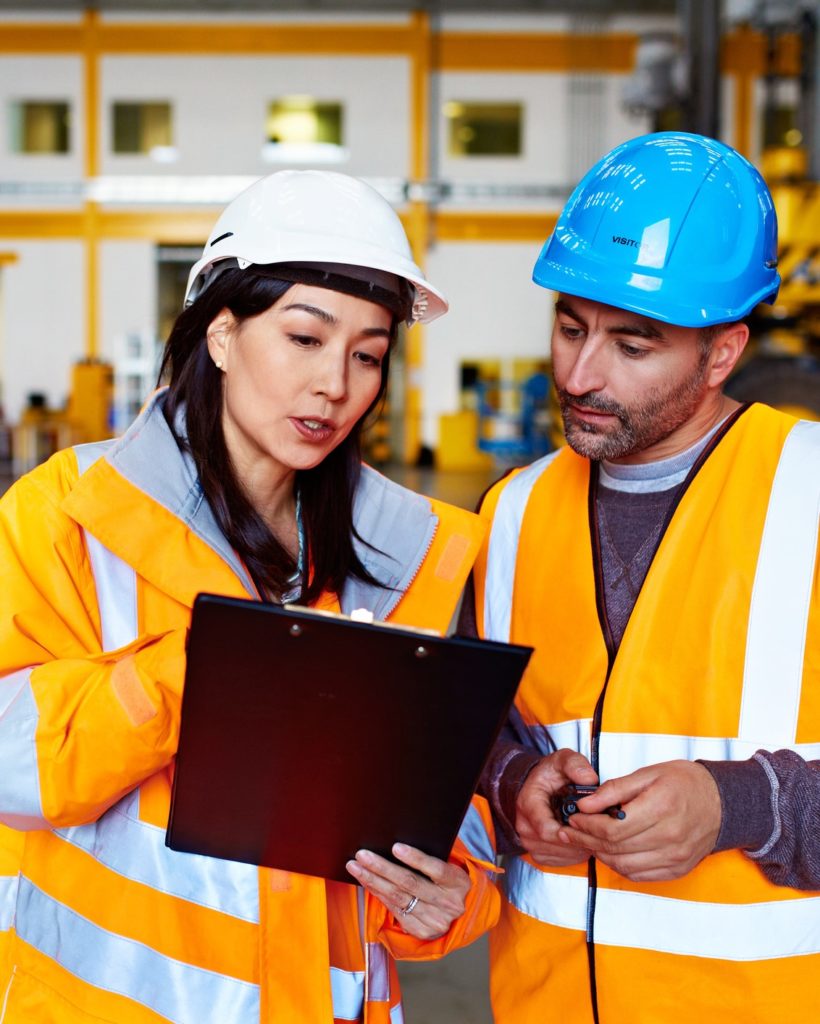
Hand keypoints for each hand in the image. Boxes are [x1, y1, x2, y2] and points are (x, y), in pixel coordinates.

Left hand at [346, 842, 470, 939]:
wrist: (466, 912)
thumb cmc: (452, 881)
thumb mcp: (452, 867)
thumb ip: (433, 859)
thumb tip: (398, 845)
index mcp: (459, 883)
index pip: (436, 869)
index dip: (415, 858)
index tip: (395, 847)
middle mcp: (449, 904)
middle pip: (410, 883)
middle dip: (382, 867)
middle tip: (362, 855)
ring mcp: (435, 920)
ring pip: (398, 898)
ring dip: (373, 881)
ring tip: (355, 867)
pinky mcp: (422, 931)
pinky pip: (395, 910)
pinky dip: (378, 894)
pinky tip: (367, 882)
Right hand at [516, 748, 598, 865]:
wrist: (537, 787)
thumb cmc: (549, 776)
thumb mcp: (562, 761)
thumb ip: (576, 765)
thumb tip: (590, 779)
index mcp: (528, 804)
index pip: (545, 829)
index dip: (569, 831)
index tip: (586, 824)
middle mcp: (525, 826)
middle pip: (556, 844)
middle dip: (580, 837)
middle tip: (597, 826)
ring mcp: (531, 843)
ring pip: (562, 855)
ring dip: (580, 845)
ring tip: (591, 830)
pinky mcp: (539, 854)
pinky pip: (562, 861)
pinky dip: (576, 852)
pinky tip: (582, 837)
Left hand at [558, 760, 721, 881]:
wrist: (722, 803)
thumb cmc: (684, 782)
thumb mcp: (648, 774)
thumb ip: (614, 789)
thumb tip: (585, 803)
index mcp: (661, 808)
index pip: (612, 828)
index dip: (587, 826)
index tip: (574, 818)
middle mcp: (669, 837)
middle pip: (615, 848)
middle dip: (586, 840)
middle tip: (570, 832)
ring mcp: (674, 857)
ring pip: (624, 865)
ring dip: (600, 854)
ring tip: (586, 841)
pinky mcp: (676, 869)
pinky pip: (639, 875)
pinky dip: (619, 865)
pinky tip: (609, 852)